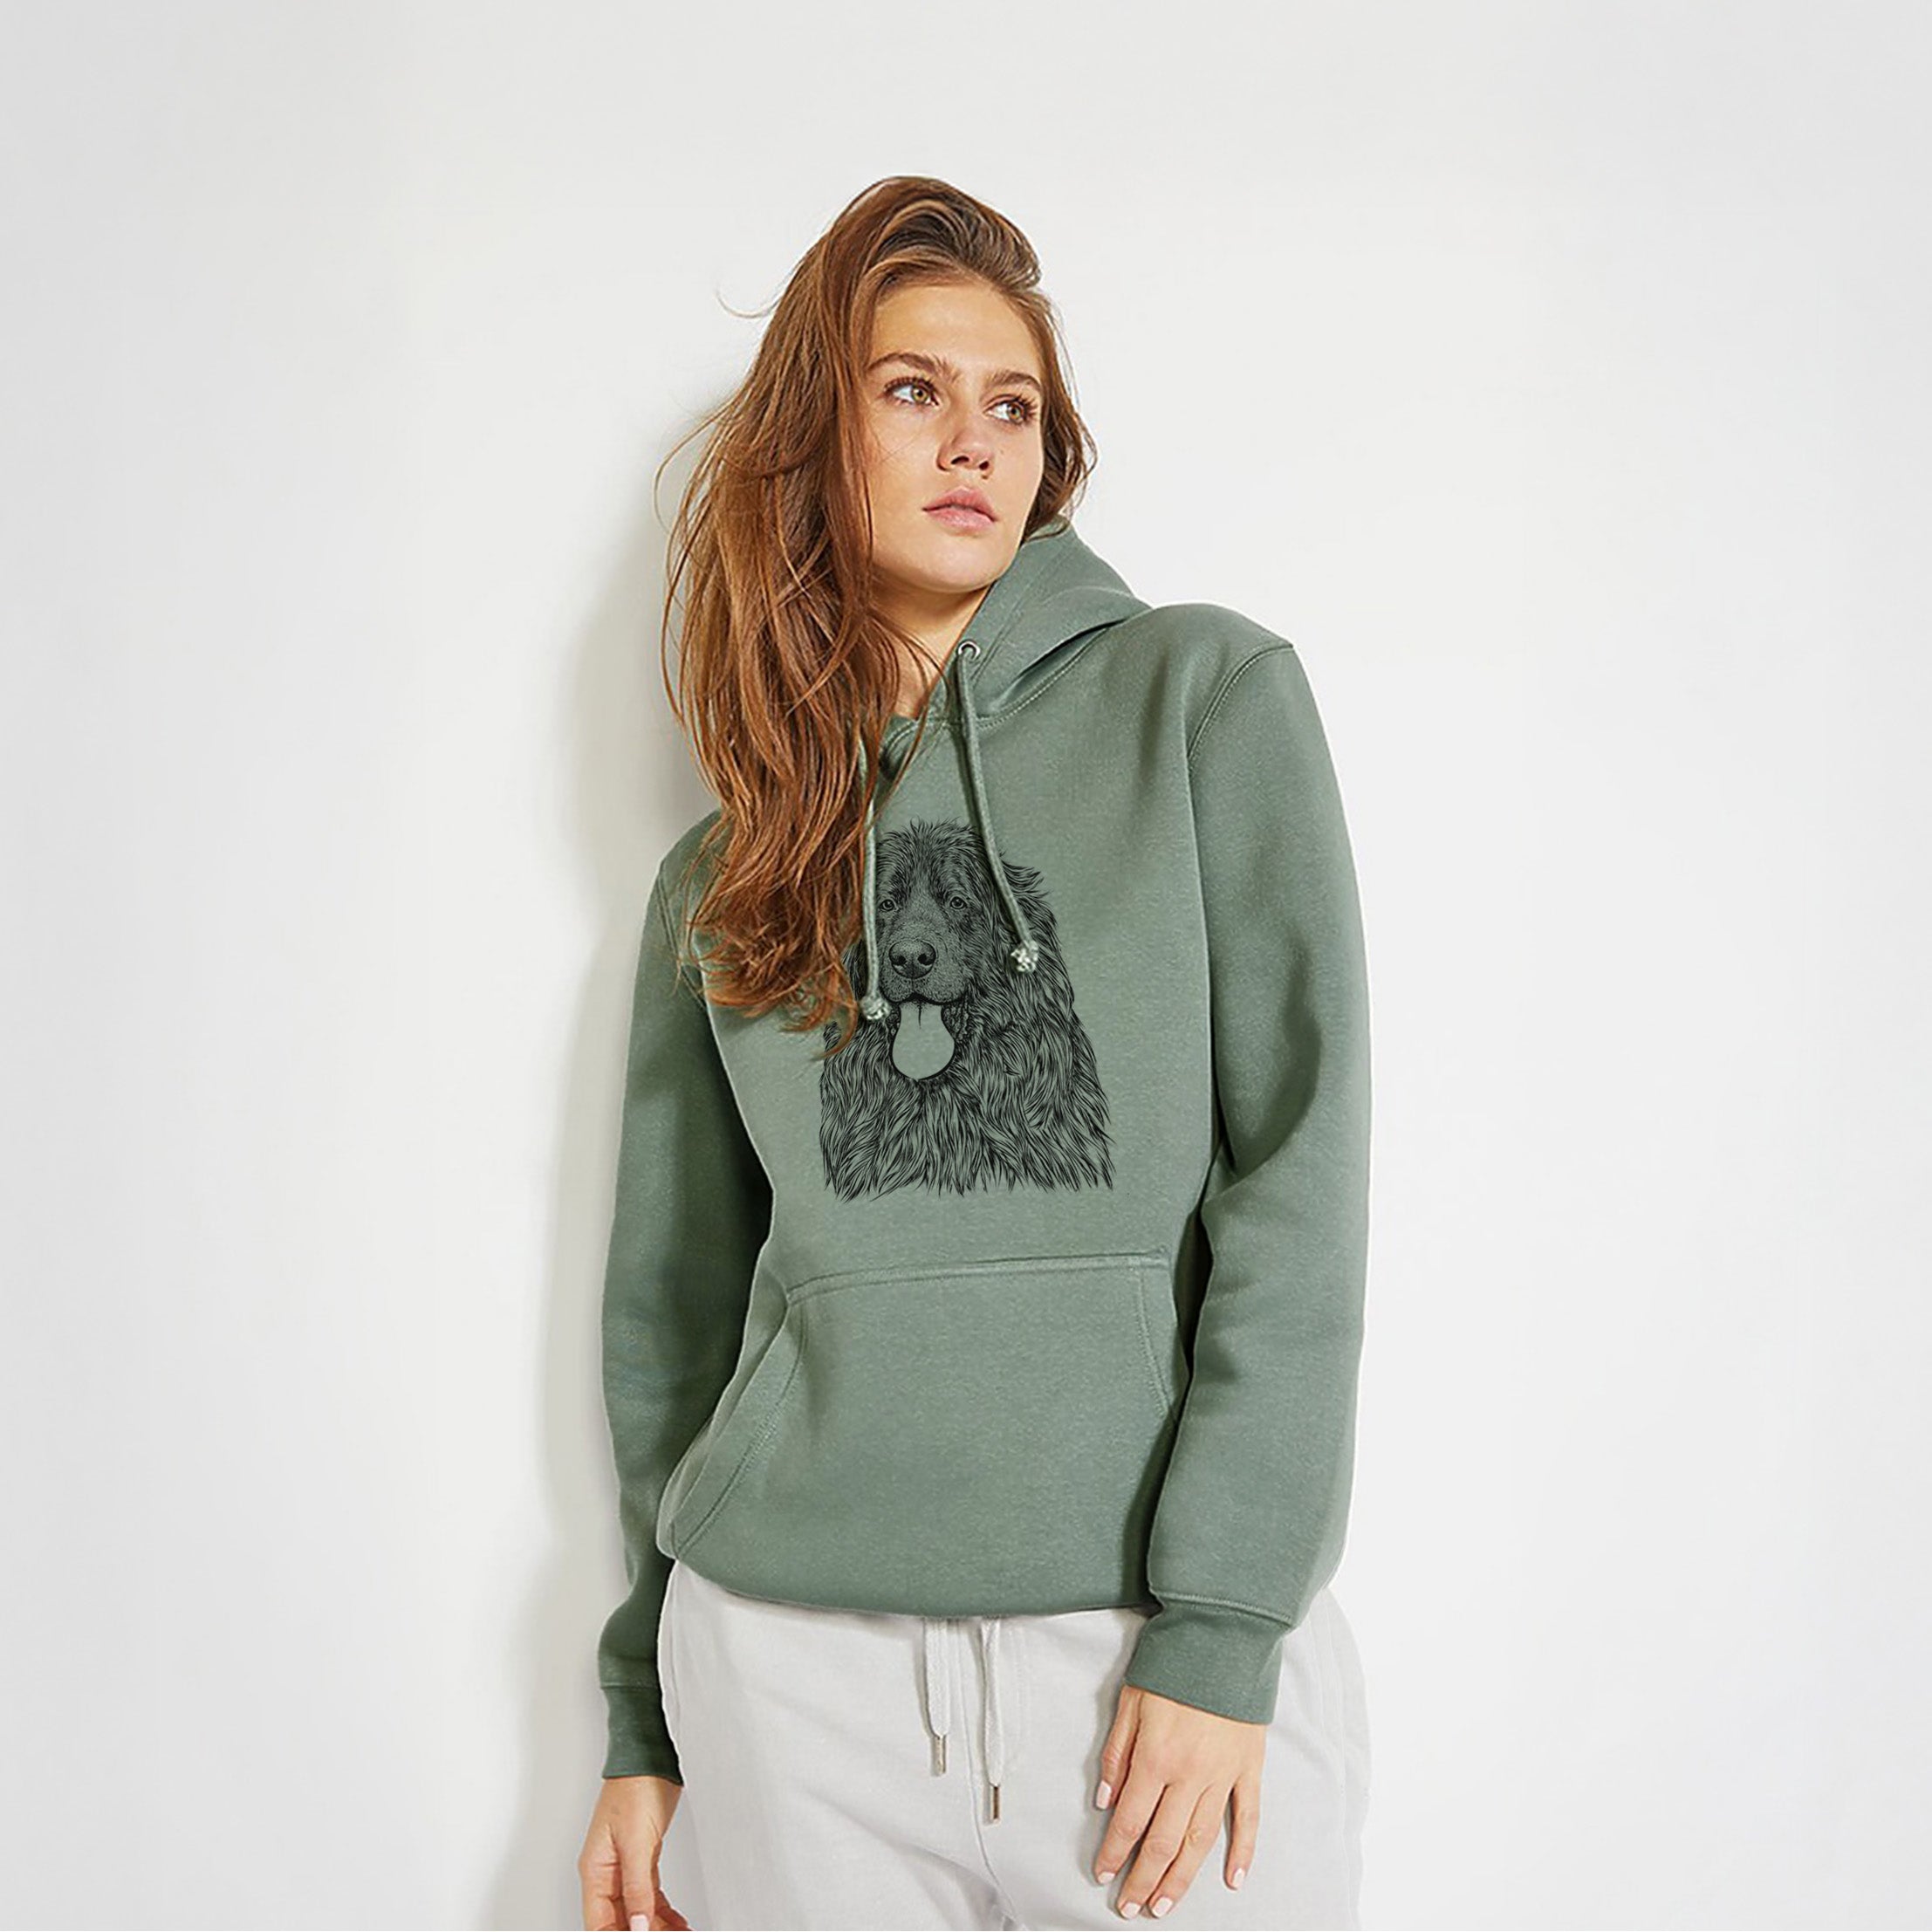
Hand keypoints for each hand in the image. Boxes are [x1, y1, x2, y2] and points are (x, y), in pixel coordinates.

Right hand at [579, 1774, 687, 1930]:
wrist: (650, 1755)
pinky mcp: (643, 1856)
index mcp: (596, 1869)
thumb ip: (637, 1886)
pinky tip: (677, 1922)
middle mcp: (607, 1871)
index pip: (599, 1923)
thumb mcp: (636, 1841)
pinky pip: (650, 1894)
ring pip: (637, 1910)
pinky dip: (663, 1912)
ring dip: (656, 1927)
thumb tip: (637, 1926)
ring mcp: (625, 1864)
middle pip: (620, 1920)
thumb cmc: (635, 1785)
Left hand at [1091, 1684, 1264, 1918]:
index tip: (1103, 1874)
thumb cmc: (1171, 1663)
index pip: (1130, 1820)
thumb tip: (1105, 1800)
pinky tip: (1233, 1880)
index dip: (1114, 1852)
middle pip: (1164, 1841)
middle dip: (1144, 1878)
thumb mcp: (1130, 1701)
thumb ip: (1117, 1753)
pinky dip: (1243, 1852)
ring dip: (1181, 1878)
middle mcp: (1190, 1773)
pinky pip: (1247, 1817)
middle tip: (1130, 1906)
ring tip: (1165, 1905)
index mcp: (1156, 1756)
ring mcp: (1223, 1773)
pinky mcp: (1249, 1767)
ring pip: (1201, 1840)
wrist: (1222, 1634)